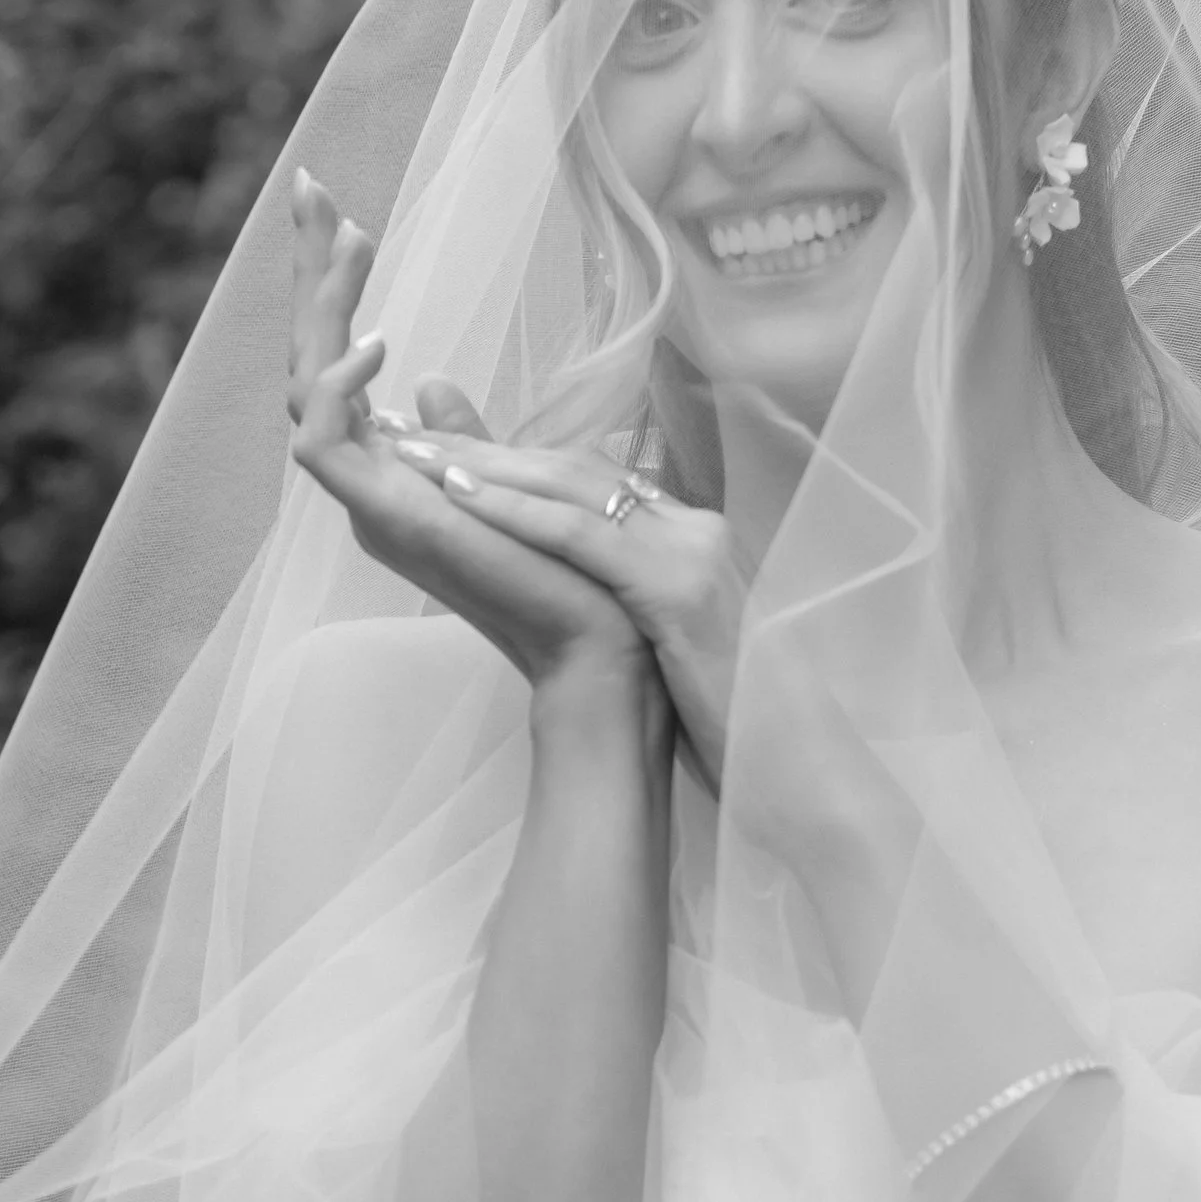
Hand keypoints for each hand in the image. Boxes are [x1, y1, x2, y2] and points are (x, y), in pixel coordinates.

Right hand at [285, 172, 653, 711]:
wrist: (596, 647)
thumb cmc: (566, 574)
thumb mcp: (511, 476)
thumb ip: (464, 435)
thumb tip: (430, 382)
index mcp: (390, 472)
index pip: (339, 363)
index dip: (332, 290)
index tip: (339, 213)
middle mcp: (366, 483)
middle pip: (309, 361)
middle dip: (309, 272)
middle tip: (311, 185)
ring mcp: (369, 503)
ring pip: (305, 388)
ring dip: (322, 305)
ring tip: (350, 235)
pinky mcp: (384, 521)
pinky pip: (321, 445)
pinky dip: (339, 388)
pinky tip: (373, 339)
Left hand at [374, 390, 744, 792]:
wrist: (789, 767)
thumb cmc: (727, 718)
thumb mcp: (674, 648)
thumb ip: (630, 606)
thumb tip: (572, 598)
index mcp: (692, 538)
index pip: (593, 483)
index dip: (518, 464)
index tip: (451, 452)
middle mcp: (694, 527)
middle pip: (576, 470)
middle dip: (490, 449)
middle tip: (411, 434)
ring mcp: (689, 551)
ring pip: (574, 487)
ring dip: (488, 466)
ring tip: (417, 454)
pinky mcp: (676, 587)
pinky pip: (581, 536)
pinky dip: (515, 511)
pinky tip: (459, 495)